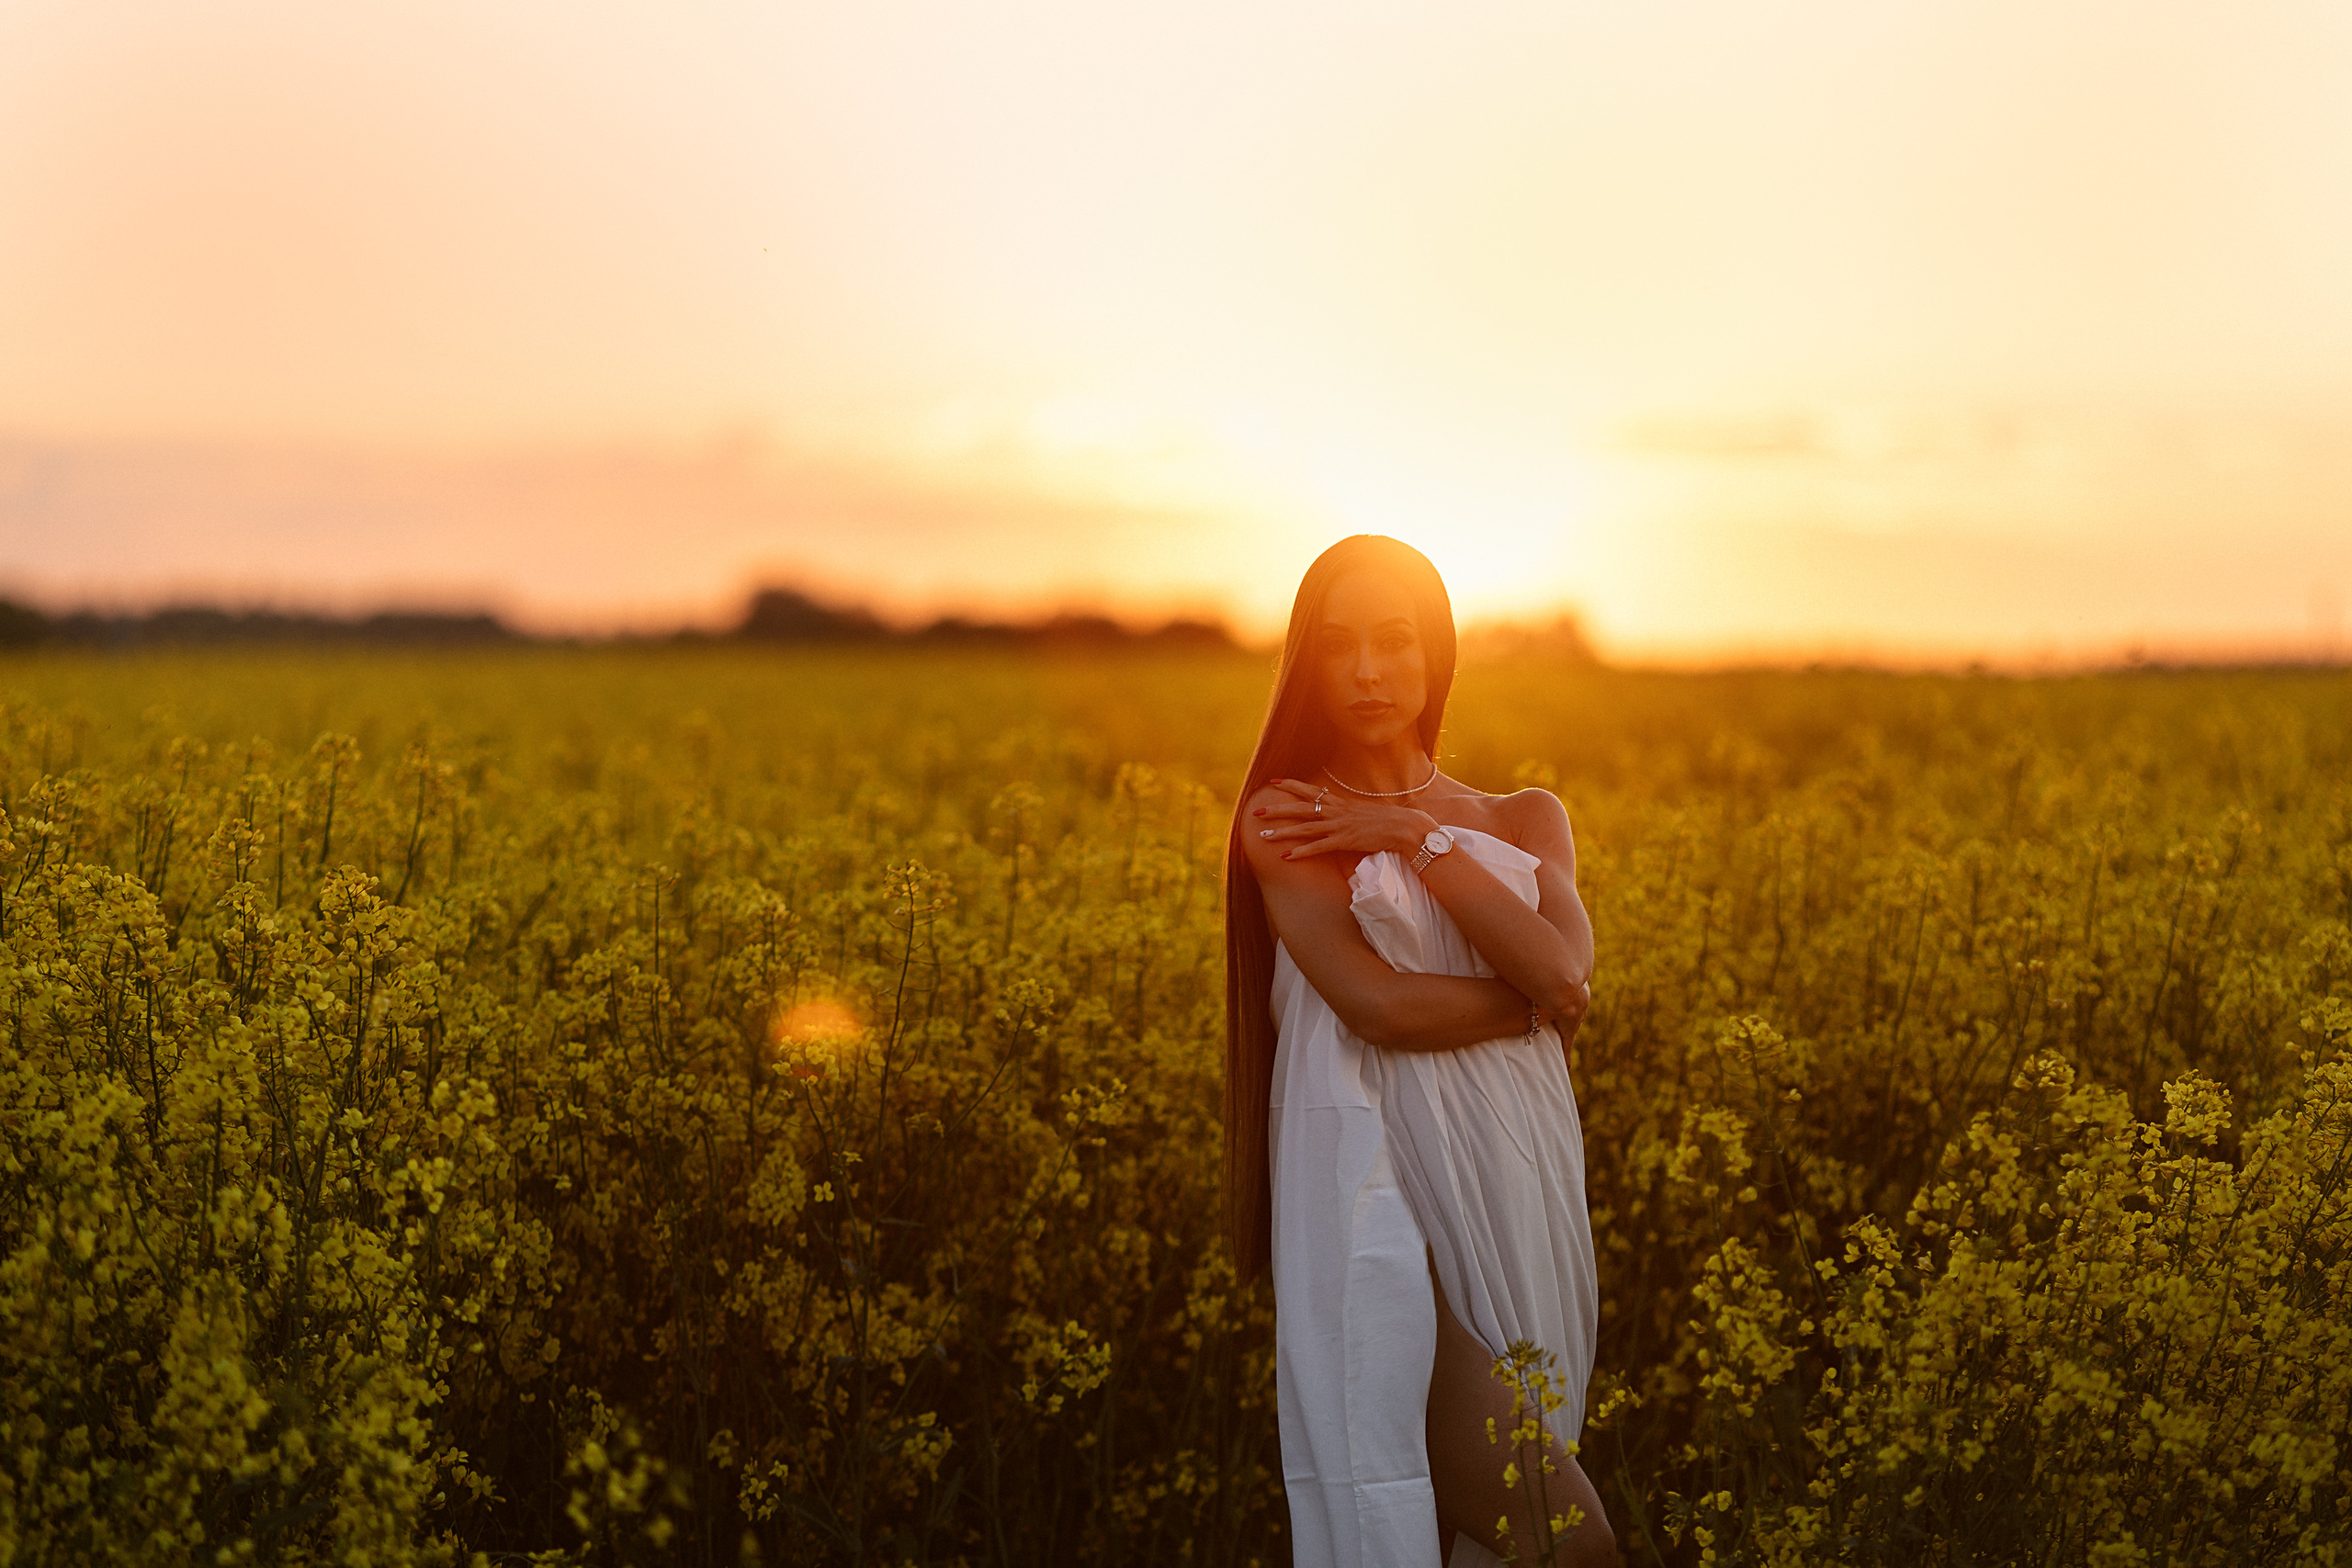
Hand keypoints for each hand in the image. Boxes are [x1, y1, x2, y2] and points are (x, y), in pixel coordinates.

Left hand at [1252, 777, 1431, 860]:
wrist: (1404, 827)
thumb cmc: (1386, 820)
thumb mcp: (1362, 811)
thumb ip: (1346, 810)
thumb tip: (1336, 809)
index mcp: (1340, 803)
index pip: (1311, 790)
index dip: (1291, 785)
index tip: (1273, 780)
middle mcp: (1336, 812)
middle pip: (1300, 808)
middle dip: (1277, 809)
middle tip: (1256, 811)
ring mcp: (1339, 826)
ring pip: (1304, 828)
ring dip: (1281, 832)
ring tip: (1262, 836)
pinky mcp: (1344, 842)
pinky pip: (1317, 848)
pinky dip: (1300, 852)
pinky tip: (1285, 857)